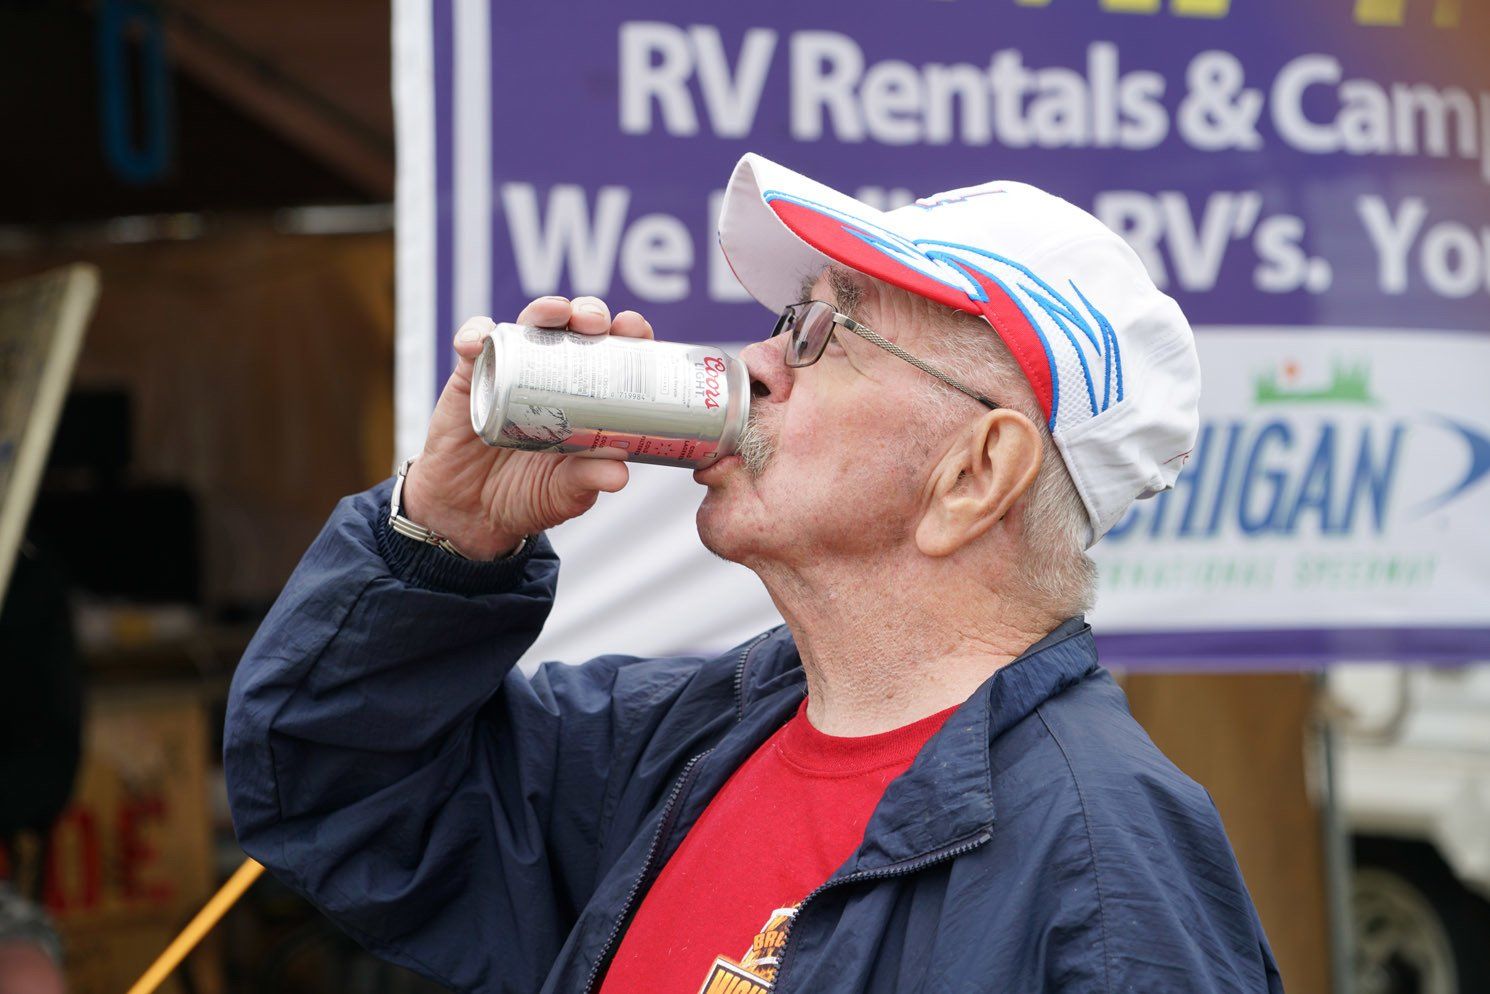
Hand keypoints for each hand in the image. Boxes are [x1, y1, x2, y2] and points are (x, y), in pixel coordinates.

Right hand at [400, 296, 655, 559]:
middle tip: (595, 323)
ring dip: (544, 311)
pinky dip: (475, 335)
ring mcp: (511, 370)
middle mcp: (553, 374)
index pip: (615, 353)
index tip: (634, 329)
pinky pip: (472, 345)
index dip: (629, 334)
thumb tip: (619, 475)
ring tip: (554, 313)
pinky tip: (479, 340)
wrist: (470, 514)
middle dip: (590, 313)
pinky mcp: (470, 377)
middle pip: (576, 327)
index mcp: (588, 397)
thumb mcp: (563, 494)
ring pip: (530, 324)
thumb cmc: (527, 497)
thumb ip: (587, 481)